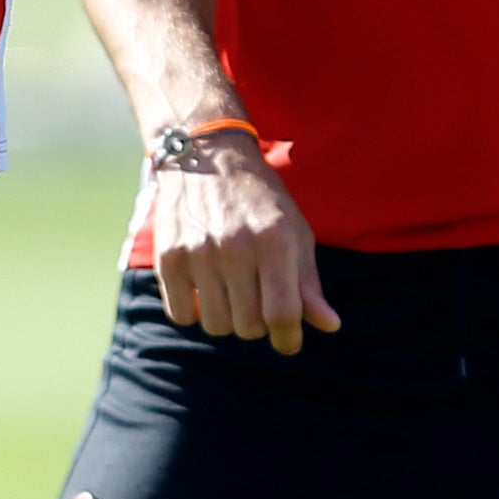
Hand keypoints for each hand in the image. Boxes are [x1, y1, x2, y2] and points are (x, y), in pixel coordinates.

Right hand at [153, 141, 339, 353]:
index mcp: (275, 241)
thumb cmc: (261, 200)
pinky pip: (182, 315)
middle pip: (249, 327)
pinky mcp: (169, 257)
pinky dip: (194, 312)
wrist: (207, 156)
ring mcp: (199, 253)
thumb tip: (329, 326)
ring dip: (227, 319)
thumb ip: (309, 284)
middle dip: (258, 325)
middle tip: (256, 303)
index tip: (287, 342)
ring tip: (230, 293)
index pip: (282, 314)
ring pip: (216, 325)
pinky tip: (203, 290)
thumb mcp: (295, 233)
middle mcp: (236, 247)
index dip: (288, 339)